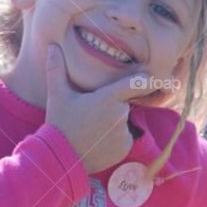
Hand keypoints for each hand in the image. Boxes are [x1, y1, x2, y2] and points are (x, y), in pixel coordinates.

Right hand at [44, 42, 151, 173]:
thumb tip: (52, 46)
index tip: (153, 76)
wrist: (61, 159)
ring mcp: (124, 133)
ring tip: (92, 129)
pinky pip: (125, 138)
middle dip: (115, 105)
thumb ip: (57, 69)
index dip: (146, 79)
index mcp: (109, 97)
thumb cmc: (59, 124)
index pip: (138, 83)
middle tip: (93, 113)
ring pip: (124, 121)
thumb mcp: (57, 95)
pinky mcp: (125, 149)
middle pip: (125, 103)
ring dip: (114, 122)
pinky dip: (115, 139)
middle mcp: (121, 114)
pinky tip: (98, 141)